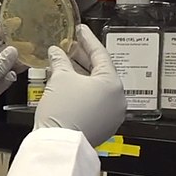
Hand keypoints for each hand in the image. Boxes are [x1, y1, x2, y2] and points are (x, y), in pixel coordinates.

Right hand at [34, 25, 125, 146]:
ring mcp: (113, 114)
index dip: (87, 40)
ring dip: (81, 77)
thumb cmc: (62, 112)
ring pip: (97, 89)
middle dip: (82, 59)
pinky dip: (83, 93)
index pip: (100, 54)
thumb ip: (60, 61)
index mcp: (112, 83)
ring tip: (65, 67)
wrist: (58, 144)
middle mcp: (118, 99)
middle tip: (69, 47)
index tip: (80, 31)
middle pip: (100, 72)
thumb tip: (57, 52)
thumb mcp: (59, 79)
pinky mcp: (104, 126)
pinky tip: (68, 87)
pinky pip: (95, 103)